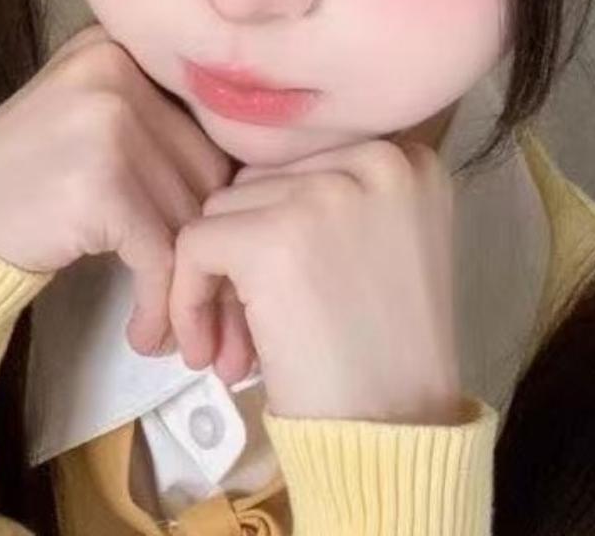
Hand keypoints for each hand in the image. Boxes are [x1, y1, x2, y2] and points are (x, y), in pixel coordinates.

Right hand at [0, 23, 250, 361]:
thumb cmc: (12, 193)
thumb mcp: (82, 126)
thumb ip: (152, 126)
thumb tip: (248, 176)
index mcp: (115, 46)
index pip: (201, 123)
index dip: (213, 196)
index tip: (216, 254)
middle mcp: (115, 68)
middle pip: (205, 167)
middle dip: (203, 244)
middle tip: (198, 304)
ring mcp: (108, 119)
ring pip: (188, 213)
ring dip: (182, 284)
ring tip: (168, 326)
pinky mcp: (101, 180)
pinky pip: (160, 252)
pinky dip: (158, 303)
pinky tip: (143, 333)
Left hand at [169, 137, 465, 423]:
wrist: (398, 435)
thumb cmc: (392, 356)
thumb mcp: (392, 244)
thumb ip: (343, 200)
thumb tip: (256, 186)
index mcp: (406, 160)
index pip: (305, 165)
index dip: (282, 227)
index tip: (288, 290)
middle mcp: (373, 160)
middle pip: (262, 182)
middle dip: (247, 250)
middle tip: (254, 325)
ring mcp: (323, 194)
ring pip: (223, 208)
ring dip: (219, 277)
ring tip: (240, 344)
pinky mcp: (271, 237)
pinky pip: (194, 245)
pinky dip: (188, 300)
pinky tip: (211, 351)